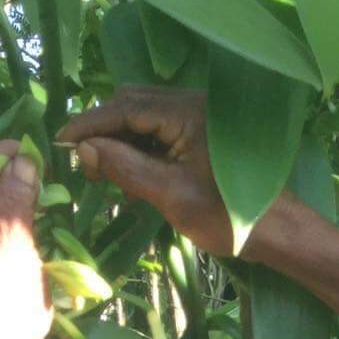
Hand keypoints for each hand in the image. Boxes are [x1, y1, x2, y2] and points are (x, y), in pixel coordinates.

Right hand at [59, 88, 239, 256]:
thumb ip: (126, 167)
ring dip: (120, 140)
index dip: (89, 124)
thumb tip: (84, 148)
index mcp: (187, 112)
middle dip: (103, 130)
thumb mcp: (170, 195)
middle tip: (82, 162)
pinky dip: (140, 148)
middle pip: (132, 105)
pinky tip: (129, 177)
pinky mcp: (202, 135)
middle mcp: (193, 105)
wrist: (278, 233)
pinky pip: (161, 131)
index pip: (124, 107)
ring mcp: (199, 118)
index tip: (59, 143)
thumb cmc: (227, 218)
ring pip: (144, 117)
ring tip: (103, 173)